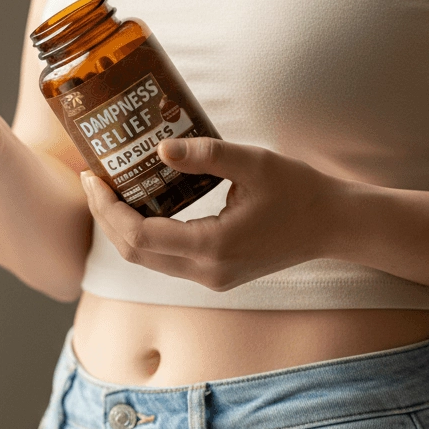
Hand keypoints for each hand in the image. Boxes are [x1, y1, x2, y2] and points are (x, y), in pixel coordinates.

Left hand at [81, 137, 345, 290]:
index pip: (139, 236)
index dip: (108, 209)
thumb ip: (206, 156)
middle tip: (94, 181)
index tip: (93, 178)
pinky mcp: (216, 275)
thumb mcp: (254, 163)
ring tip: (110, 191)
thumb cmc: (299, 191)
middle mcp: (206, 272)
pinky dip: (146, 235)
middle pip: (135, 253)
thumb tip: (159, 149)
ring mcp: (211, 279)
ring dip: (123, 228)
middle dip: (106, 218)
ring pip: (148, 260)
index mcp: (212, 247)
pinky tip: (141, 205)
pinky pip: (167, 259)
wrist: (334, 226)